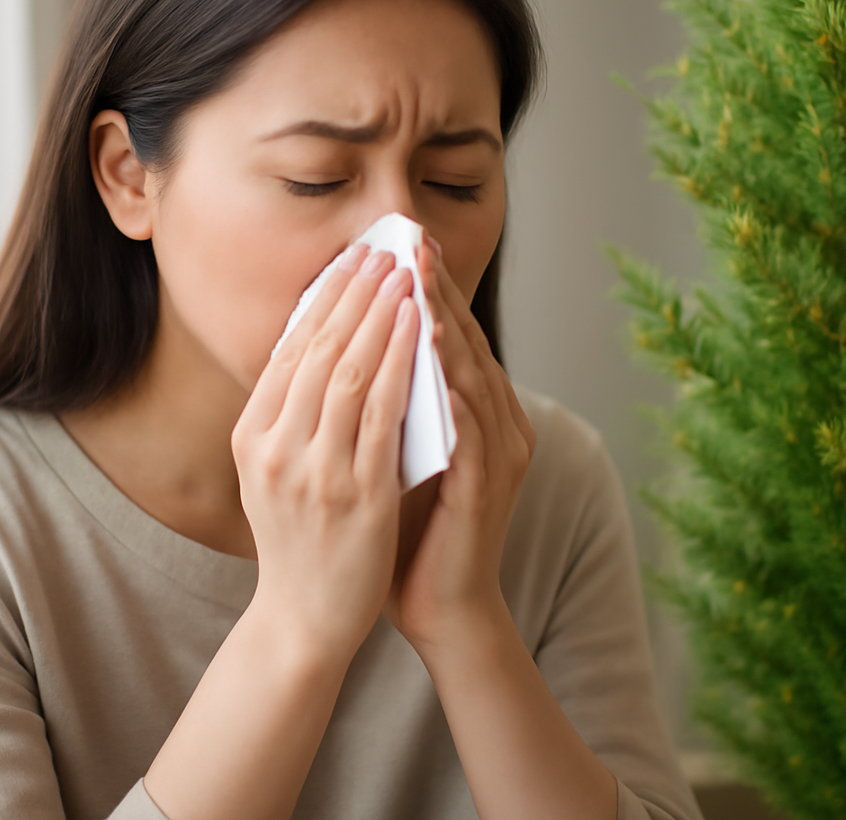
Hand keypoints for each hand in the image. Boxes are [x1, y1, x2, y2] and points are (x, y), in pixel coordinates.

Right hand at [231, 245, 419, 665]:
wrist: (304, 618)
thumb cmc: (299, 538)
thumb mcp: (274, 470)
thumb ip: (290, 414)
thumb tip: (321, 344)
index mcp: (251, 436)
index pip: (289, 348)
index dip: (323, 298)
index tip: (351, 260)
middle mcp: (274, 447)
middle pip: (318, 349)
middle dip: (354, 293)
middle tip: (383, 251)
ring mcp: (314, 470)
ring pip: (350, 371)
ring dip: (380, 315)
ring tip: (405, 275)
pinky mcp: (356, 494)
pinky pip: (383, 413)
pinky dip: (402, 363)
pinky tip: (420, 329)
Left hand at [385, 238, 535, 655]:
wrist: (440, 605)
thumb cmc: (411, 528)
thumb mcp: (394, 452)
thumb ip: (387, 404)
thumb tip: (346, 352)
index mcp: (478, 413)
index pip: (449, 338)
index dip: (425, 292)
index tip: (396, 248)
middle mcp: (499, 423)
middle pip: (465, 342)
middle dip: (436, 291)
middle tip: (411, 241)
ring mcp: (500, 452)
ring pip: (472, 373)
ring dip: (445, 325)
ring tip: (417, 280)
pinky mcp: (490, 484)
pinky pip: (471, 424)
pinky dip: (451, 385)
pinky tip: (429, 354)